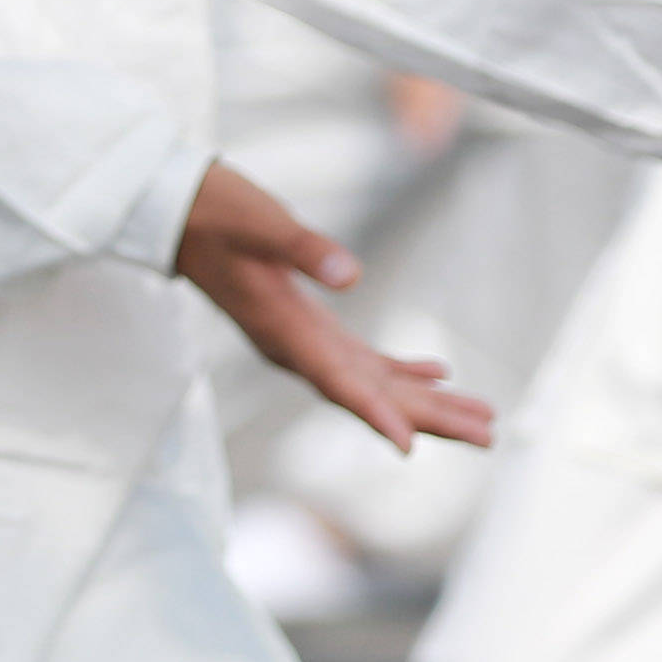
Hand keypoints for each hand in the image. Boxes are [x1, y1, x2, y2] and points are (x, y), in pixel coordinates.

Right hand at [176, 160, 493, 453]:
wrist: (174, 214)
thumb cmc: (214, 214)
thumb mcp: (258, 222)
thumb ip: (302, 247)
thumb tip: (352, 274)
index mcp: (283, 329)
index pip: (335, 381)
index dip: (373, 414)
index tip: (410, 447)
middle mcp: (295, 346)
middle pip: (370, 394)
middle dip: (428, 417)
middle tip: (487, 435)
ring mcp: (301, 339)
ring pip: (372, 383)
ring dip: (424, 401)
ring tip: (479, 417)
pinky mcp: (306, 323)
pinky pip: (361, 360)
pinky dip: (399, 369)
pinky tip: (435, 372)